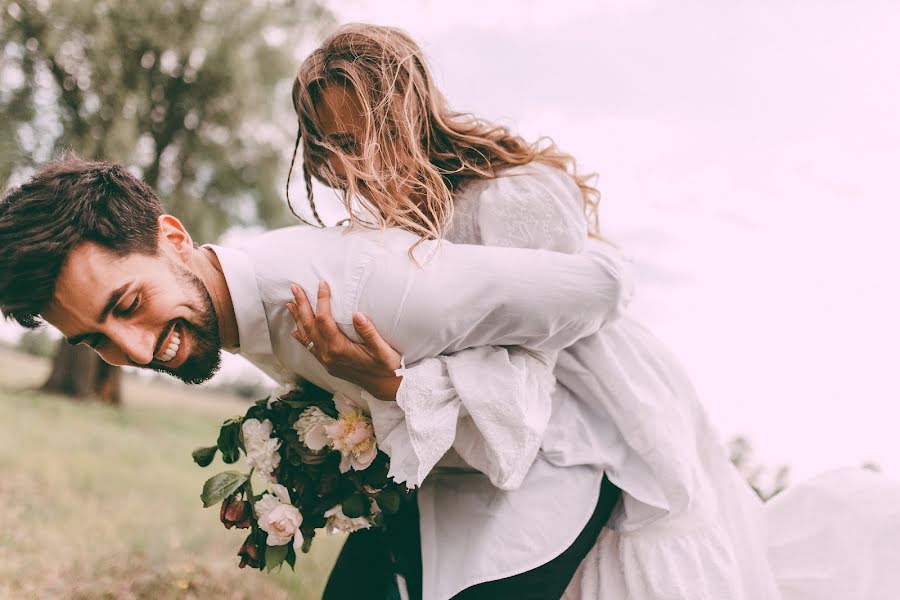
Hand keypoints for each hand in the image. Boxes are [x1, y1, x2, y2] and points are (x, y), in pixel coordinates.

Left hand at [286, 281, 402, 400]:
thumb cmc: (387, 367)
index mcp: (339, 349)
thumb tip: (357, 315)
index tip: (322, 284)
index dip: (321, 300)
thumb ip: (369, 333)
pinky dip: (302, 337)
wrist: (386, 388)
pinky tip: (296, 331)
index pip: (324, 320)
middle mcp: (328, 355)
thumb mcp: (382, 350)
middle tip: (295, 288)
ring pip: (307, 336)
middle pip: (309, 326)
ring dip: (298, 319)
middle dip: (302, 305)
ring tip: (290, 303)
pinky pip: (310, 348)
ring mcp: (326, 361)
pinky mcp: (328, 364)